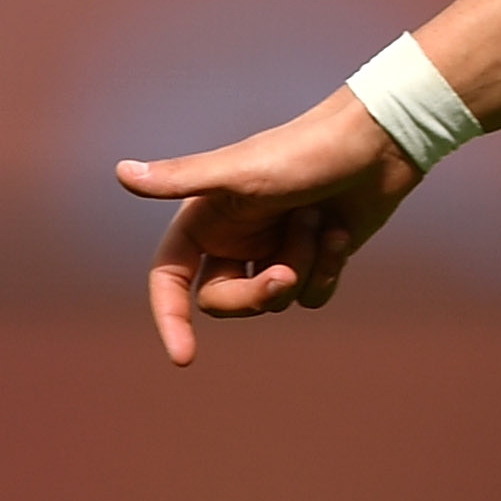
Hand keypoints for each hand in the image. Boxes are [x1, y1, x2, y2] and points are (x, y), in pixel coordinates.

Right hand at [115, 89, 422, 363]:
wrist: (378, 142)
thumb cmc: (304, 150)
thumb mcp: (241, 170)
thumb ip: (181, 179)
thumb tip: (121, 173)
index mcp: (207, 216)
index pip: (169, 278)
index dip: (169, 317)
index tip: (184, 358)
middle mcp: (236, 236)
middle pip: (223, 301)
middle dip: (256, 294)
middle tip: (286, 272)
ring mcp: (275, 248)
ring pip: (273, 300)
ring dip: (301, 267)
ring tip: (319, 220)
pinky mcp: (313, 256)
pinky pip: (310, 296)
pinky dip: (326, 271)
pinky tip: (340, 233)